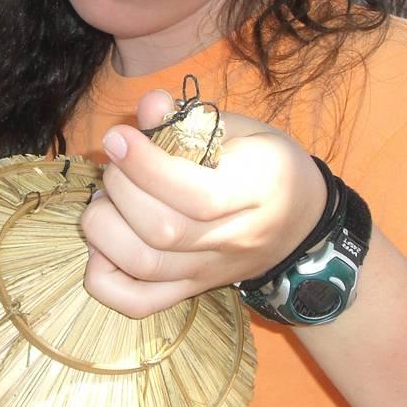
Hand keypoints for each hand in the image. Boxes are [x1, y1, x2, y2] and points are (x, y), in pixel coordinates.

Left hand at [81, 89, 326, 317]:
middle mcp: (234, 239)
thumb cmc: (268, 165)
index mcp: (257, 188)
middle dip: (121, 190)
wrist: (303, 222)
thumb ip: (191, 118)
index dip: (145, 165)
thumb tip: (148, 105)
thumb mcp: (242, 129)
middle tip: (116, 164)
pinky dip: (105, 279)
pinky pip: (139, 302)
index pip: (193, 193)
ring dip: (106, 228)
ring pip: (145, 266)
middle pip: (164, 231)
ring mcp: (210, 271)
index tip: (119, 138)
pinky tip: (103, 245)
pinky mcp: (191, 289)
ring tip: (106, 199)